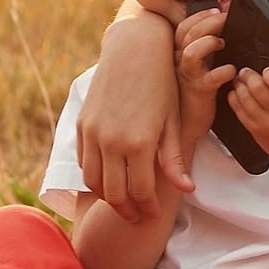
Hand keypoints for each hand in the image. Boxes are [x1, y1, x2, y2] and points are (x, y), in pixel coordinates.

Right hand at [78, 2, 192, 219]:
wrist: (133, 51)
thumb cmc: (161, 85)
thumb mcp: (173, 121)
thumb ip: (174, 158)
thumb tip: (187, 189)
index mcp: (139, 143)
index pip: (140, 192)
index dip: (148, 209)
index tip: (154, 216)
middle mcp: (111, 142)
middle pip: (114, 194)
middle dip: (127, 211)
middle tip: (139, 218)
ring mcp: (93, 134)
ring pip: (93, 182)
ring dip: (108, 197)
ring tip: (124, 202)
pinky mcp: (82, 125)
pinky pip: (84, 162)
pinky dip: (94, 177)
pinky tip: (109, 179)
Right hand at [174, 4, 233, 135]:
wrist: (191, 121)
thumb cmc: (200, 88)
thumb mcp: (202, 63)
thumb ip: (209, 44)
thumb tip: (226, 19)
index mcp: (182, 52)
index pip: (184, 26)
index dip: (199, 15)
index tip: (217, 9)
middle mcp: (182, 62)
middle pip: (188, 34)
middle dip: (210, 21)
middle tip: (226, 18)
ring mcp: (190, 77)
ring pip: (191, 52)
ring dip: (209, 43)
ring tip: (223, 43)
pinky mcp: (201, 92)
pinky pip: (209, 78)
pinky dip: (223, 71)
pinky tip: (232, 70)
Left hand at [225, 67, 268, 168]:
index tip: (266, 70)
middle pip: (260, 91)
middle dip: (250, 76)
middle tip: (246, 71)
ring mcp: (268, 125)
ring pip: (246, 101)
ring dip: (240, 87)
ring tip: (239, 79)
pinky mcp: (257, 133)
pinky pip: (240, 114)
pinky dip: (235, 101)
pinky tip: (235, 94)